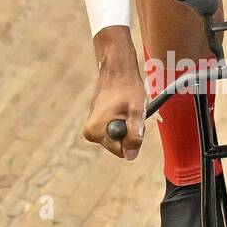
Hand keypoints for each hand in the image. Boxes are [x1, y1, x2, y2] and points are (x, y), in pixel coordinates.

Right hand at [83, 27, 146, 160]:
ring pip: (118, 137)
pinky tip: (122, 107)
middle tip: (131, 112)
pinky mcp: (96, 124)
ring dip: (127, 125)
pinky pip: (115, 130)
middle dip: (129, 131)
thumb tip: (130, 156)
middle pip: (118, 145)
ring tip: (126, 108)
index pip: (121, 150)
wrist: (117, 69)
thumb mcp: (136, 112)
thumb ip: (134, 135)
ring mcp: (93, 128)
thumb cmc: (128, 88)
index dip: (132, 136)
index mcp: (95, 131)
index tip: (132, 117)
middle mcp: (90, 132)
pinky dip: (122, 121)